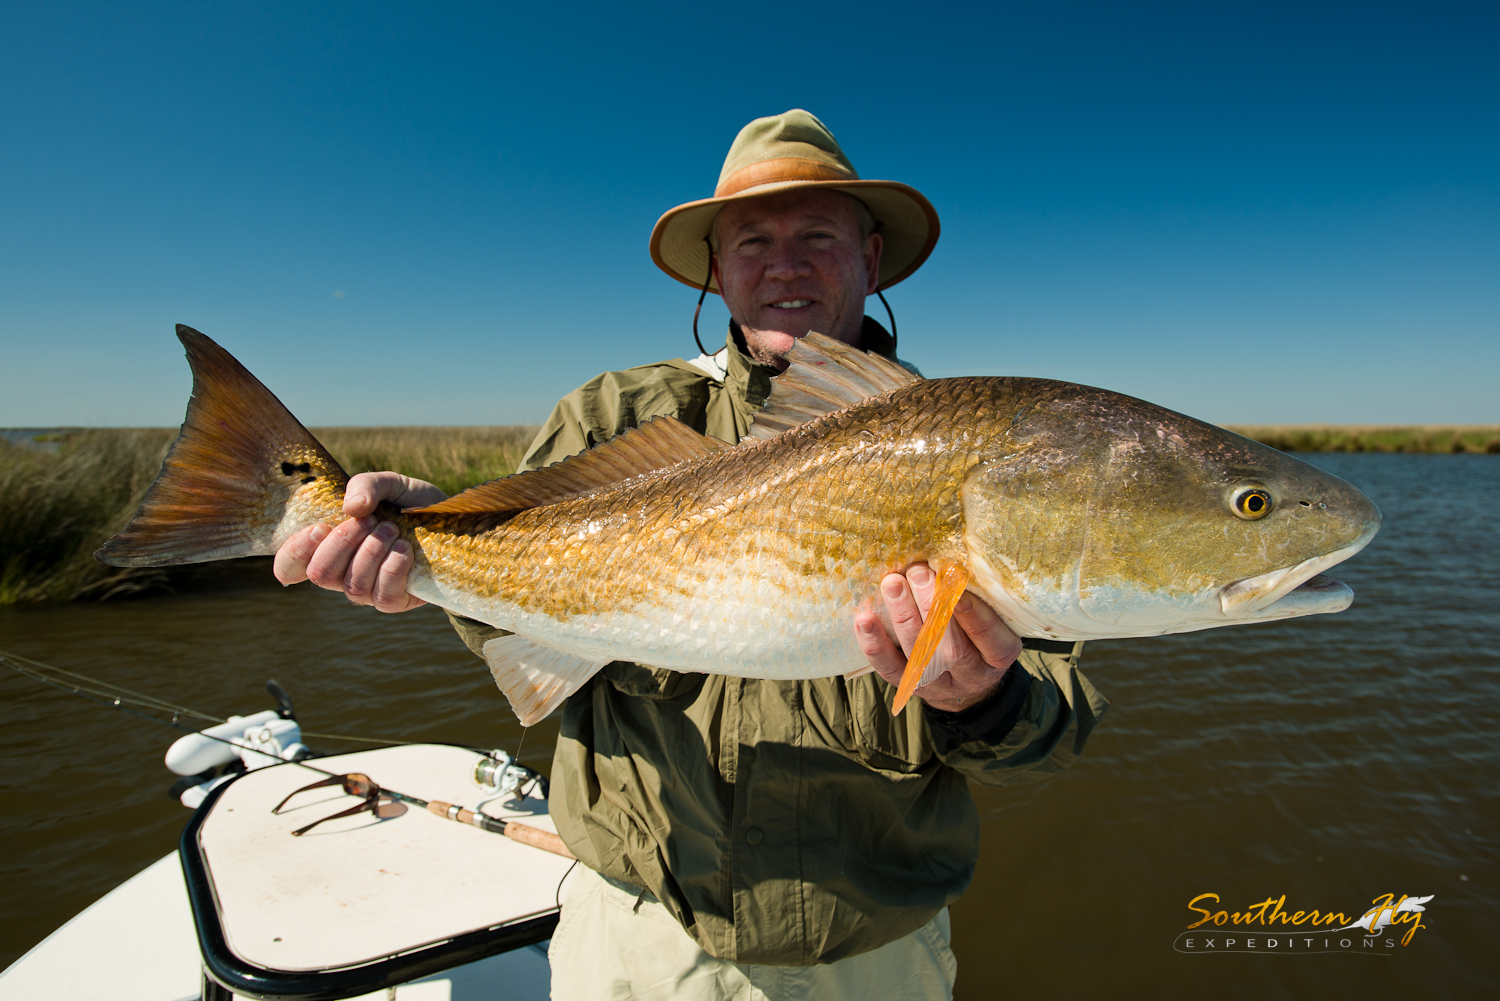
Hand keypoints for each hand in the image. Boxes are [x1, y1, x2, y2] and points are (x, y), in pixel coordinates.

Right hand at [273, 471, 445, 612]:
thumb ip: (366, 484)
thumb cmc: (410, 505)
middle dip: (344, 542)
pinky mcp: (394, 602)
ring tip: (393, 529)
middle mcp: (342, 573)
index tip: (320, 527)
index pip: (289, 565)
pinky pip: (382, 596)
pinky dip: (392, 569)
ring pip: (352, 585)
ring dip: (372, 551)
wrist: (452, 523)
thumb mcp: (390, 484)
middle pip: (320, 573)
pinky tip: (404, 550)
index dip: (295, 551)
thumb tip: (352, 507)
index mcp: (328, 546)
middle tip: (373, 521)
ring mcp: (367, 591)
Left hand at [853, 563, 1022, 712]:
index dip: (976, 617)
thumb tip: (951, 559)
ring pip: (919, 656)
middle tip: (918, 572)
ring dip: (903, 616)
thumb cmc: (980, 638)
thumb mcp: (995, 619)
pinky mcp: (908, 686)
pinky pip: (890, 668)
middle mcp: (970, 673)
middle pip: (951, 648)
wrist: (967, 684)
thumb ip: (981, 598)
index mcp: (998, 656)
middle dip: (931, 607)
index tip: (959, 589)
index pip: (991, 640)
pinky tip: (864, 620)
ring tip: (892, 584)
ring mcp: (937, 683)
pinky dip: (875, 644)